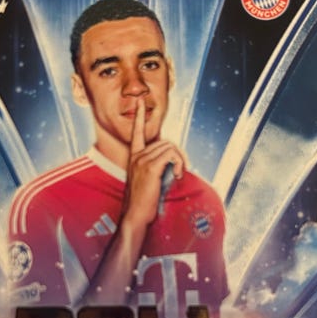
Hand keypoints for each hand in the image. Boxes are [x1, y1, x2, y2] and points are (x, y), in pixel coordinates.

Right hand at [123, 98, 184, 225]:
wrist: (135, 215)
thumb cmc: (142, 201)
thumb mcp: (147, 180)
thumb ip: (155, 166)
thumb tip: (172, 161)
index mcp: (134, 157)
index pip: (136, 132)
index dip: (139, 116)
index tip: (139, 102)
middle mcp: (137, 156)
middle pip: (165, 142)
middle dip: (178, 154)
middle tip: (181, 169)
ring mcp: (142, 160)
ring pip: (169, 147)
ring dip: (180, 160)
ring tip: (178, 175)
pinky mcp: (150, 167)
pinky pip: (171, 155)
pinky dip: (179, 163)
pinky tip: (178, 175)